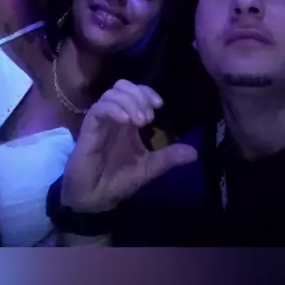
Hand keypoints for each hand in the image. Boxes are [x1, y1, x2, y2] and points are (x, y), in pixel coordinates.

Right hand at [61, 80, 197, 212]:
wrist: (95, 198)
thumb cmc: (118, 180)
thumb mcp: (149, 168)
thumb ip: (169, 157)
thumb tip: (194, 153)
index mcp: (128, 122)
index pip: (135, 92)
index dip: (147, 92)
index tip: (159, 105)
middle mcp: (114, 117)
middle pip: (122, 86)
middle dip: (138, 94)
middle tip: (148, 117)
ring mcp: (100, 122)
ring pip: (111, 94)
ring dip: (129, 102)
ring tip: (140, 121)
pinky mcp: (89, 129)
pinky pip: (99, 109)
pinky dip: (114, 109)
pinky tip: (126, 121)